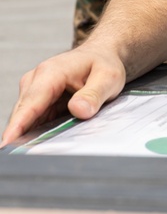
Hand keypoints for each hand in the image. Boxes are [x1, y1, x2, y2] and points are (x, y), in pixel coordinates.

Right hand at [1, 47, 126, 145]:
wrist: (101, 55)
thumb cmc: (104, 63)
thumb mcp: (108, 78)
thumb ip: (94, 94)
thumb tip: (79, 110)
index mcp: (51, 72)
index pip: (31, 102)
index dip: (19, 124)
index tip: (7, 142)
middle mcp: (36, 80)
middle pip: (23, 113)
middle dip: (20, 135)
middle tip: (24, 158)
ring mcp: (34, 90)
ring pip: (26, 118)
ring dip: (28, 135)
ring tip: (34, 155)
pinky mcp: (38, 99)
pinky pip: (33, 119)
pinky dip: (36, 130)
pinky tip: (42, 144)